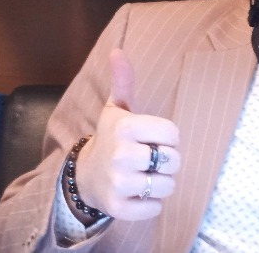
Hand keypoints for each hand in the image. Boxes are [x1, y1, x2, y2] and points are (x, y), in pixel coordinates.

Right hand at [75, 49, 182, 220]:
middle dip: (168, 162)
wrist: (85, 176)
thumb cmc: (110, 138)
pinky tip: (138, 193)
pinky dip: (151, 204)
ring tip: (145, 176)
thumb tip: (118, 50)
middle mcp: (120, 153)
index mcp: (125, 126)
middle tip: (150, 160)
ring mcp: (118, 181)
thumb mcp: (116, 109)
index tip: (152, 138)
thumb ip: (124, 81)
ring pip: (167, 185)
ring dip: (162, 184)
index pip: (173, 134)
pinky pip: (154, 208)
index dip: (168, 138)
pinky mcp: (118, 207)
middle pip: (173, 160)